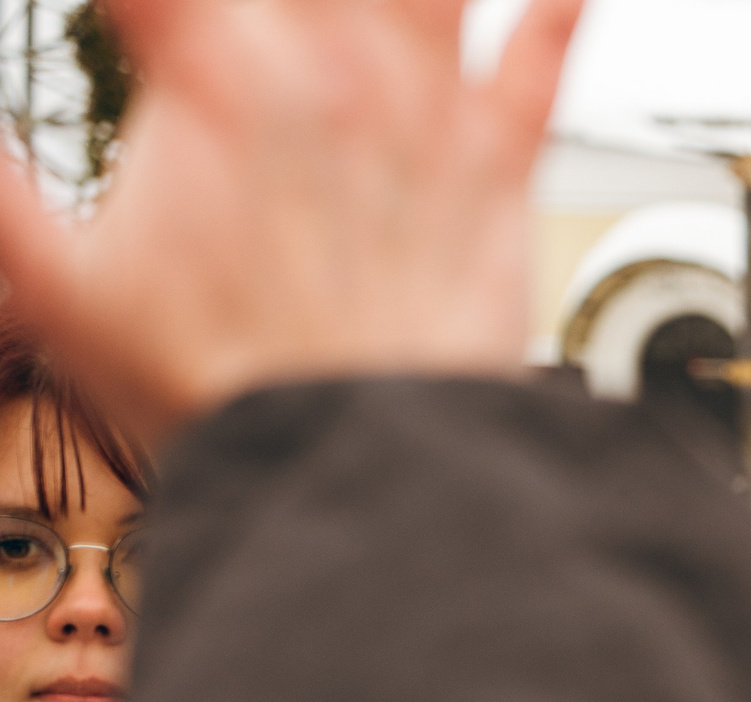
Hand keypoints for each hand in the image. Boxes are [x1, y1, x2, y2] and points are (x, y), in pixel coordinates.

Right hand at [0, 0, 584, 442]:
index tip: (137, 10)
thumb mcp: (64, 294)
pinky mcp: (496, 169)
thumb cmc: (227, 392)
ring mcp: (418, 114)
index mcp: (212, 81)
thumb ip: (4, 208)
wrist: (359, 467)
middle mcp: (325, 75)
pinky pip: (539, 62)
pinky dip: (555, 15)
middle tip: (260, 13)